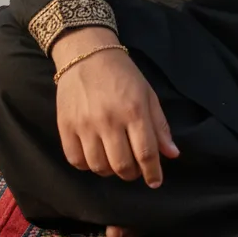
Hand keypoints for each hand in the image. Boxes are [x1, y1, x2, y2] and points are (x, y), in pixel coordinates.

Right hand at [54, 38, 178, 188]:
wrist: (87, 55)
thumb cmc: (122, 74)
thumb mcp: (147, 94)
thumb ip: (159, 126)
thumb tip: (172, 155)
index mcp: (134, 110)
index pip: (146, 153)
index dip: (153, 173)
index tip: (155, 182)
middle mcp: (109, 120)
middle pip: (122, 165)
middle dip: (132, 173)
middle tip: (134, 168)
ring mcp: (85, 125)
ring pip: (99, 167)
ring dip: (111, 170)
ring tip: (115, 160)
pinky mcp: (65, 127)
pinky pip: (76, 161)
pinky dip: (88, 165)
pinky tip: (95, 155)